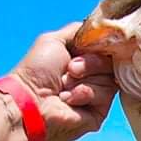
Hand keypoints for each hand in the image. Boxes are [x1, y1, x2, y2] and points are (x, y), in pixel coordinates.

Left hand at [11, 23, 117, 140]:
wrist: (30, 100)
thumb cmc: (36, 71)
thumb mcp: (54, 39)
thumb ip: (80, 30)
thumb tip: (101, 27)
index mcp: (84, 60)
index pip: (107, 49)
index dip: (102, 47)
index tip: (88, 48)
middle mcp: (92, 77)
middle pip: (111, 64)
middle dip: (91, 63)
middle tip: (71, 68)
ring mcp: (96, 95)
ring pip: (109, 80)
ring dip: (84, 81)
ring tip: (64, 87)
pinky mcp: (99, 112)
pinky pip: (105, 97)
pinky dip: (84, 95)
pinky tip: (68, 99)